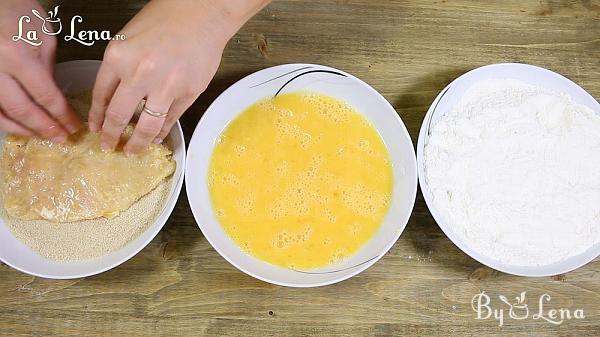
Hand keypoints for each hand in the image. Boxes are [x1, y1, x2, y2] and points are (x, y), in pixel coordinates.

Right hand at [0, 0, 80, 139]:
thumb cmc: (21, 15)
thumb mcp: (44, 40)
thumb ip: (49, 71)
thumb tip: (55, 100)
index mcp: (17, 57)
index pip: (46, 96)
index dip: (62, 116)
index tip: (75, 127)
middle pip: (22, 110)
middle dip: (45, 128)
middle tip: (62, 139)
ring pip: (1, 115)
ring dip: (24, 130)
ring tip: (43, 137)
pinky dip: (5, 122)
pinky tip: (21, 128)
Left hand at [89, 0, 268, 153]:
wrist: (202, 13)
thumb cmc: (166, 19)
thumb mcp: (129, 38)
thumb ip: (120, 67)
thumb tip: (115, 97)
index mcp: (118, 57)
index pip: (100, 96)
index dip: (97, 117)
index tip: (96, 129)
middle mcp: (139, 74)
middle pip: (118, 117)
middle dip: (111, 137)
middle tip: (109, 147)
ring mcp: (165, 86)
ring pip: (145, 126)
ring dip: (137, 143)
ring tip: (133, 151)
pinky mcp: (188, 93)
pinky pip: (170, 120)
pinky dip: (161, 132)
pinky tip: (156, 137)